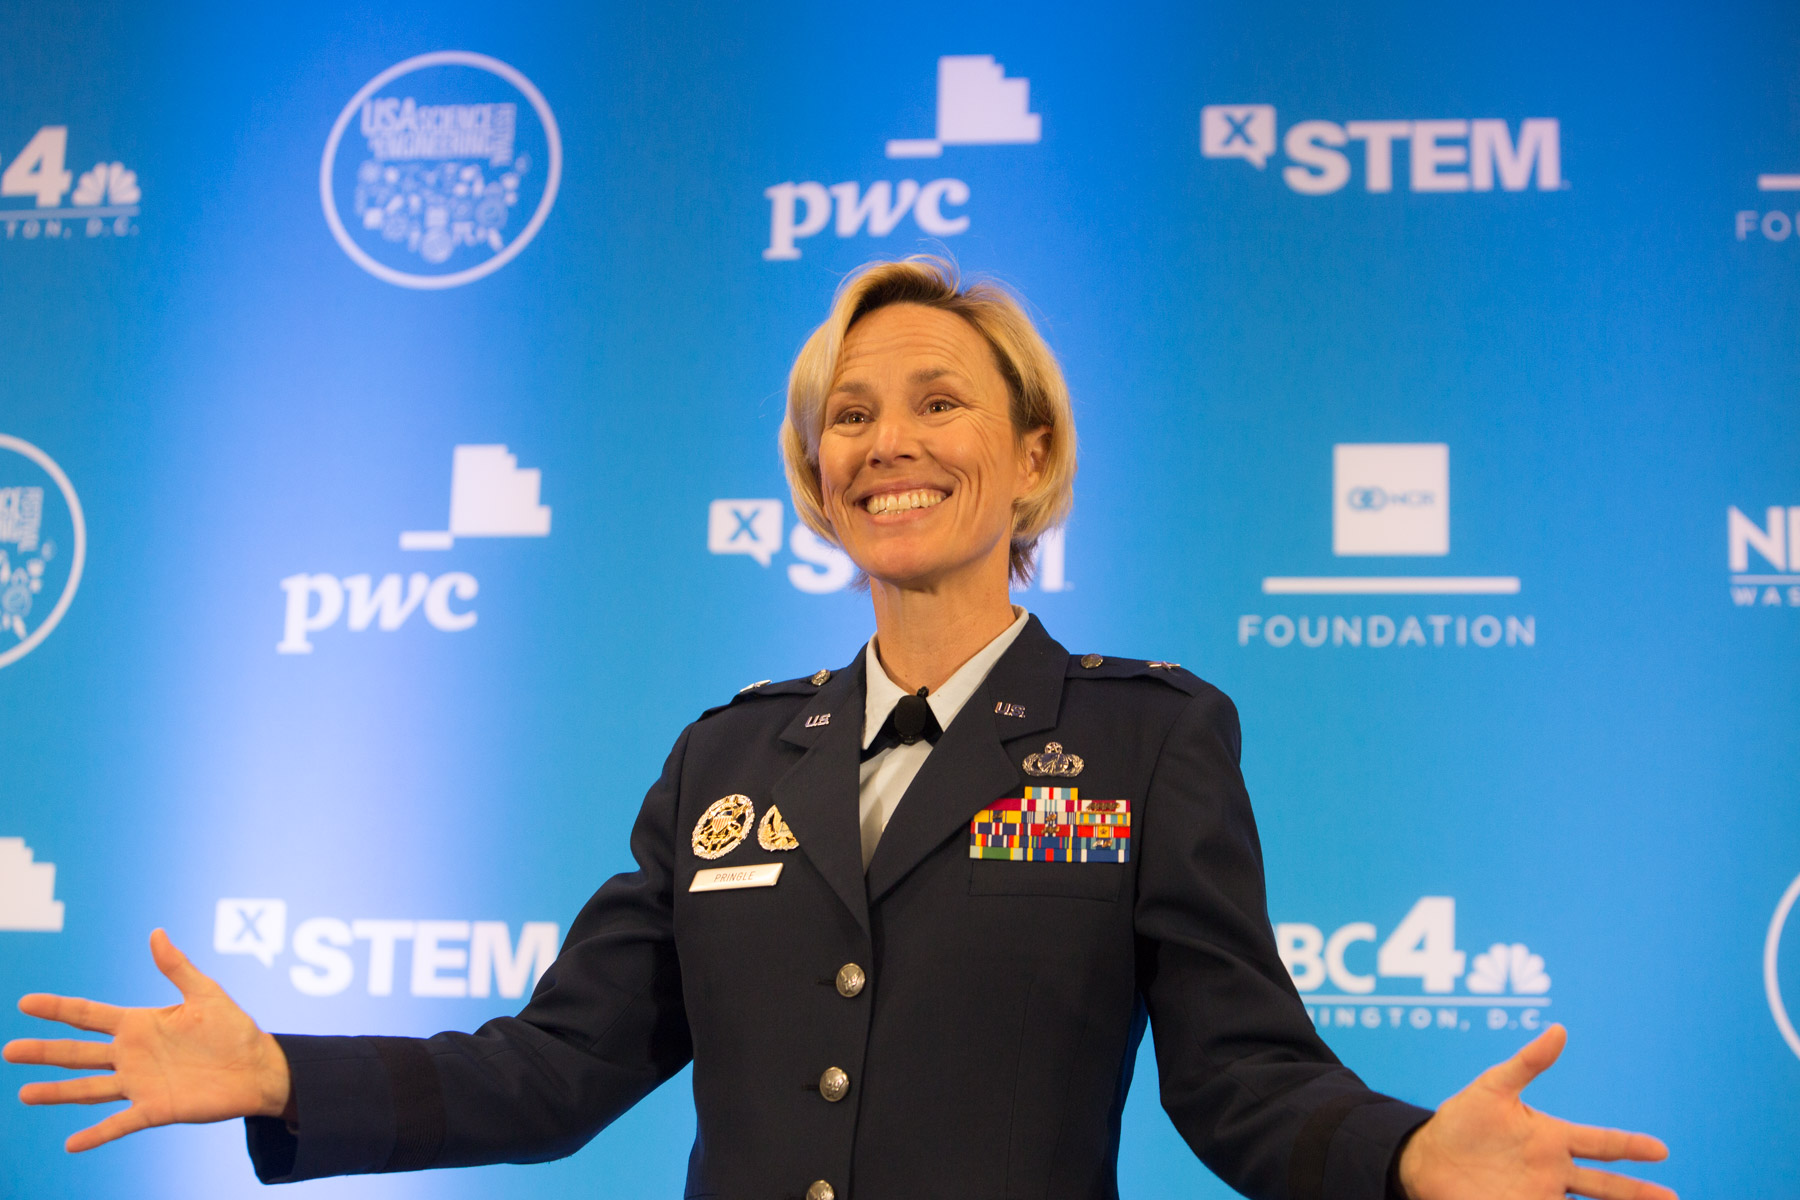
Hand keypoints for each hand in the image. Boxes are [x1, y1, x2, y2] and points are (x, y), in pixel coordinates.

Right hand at [4, 928, 291, 1151]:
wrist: (258, 1067)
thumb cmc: (233, 1029)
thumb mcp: (205, 993)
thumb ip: (177, 967)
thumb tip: (156, 933)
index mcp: (139, 1025)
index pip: (89, 1016)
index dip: (58, 1009)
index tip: (25, 1002)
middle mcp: (131, 1055)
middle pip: (78, 1053)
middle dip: (44, 1051)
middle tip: (9, 1050)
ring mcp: (140, 1084)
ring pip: (89, 1089)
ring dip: (57, 1092)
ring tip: (24, 1093)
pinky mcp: (155, 1109)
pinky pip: (120, 1124)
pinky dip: (97, 1134)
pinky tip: (71, 1144)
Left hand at [1398, 1024, 1673, 1199]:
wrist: (1426, 1156)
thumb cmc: (1462, 1119)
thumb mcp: (1493, 1087)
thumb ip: (1528, 1063)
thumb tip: (1559, 1029)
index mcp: (1552, 1138)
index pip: (1601, 1143)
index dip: (1631, 1146)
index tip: (1662, 1150)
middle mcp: (1553, 1170)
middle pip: (1605, 1186)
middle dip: (1638, 1193)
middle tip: (1672, 1198)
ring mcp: (1539, 1194)